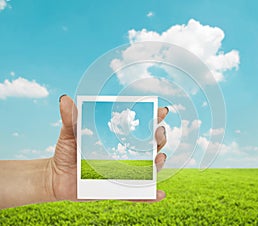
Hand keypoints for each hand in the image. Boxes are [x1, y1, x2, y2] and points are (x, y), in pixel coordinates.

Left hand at [50, 95, 168, 201]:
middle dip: (160, 137)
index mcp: (119, 138)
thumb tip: (65, 99)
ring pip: (149, 168)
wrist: (56, 177)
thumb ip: (70, 118)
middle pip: (151, 145)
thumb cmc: (67, 152)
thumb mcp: (70, 134)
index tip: (162, 111)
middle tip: (158, 133)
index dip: (155, 118)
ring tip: (159, 158)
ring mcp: (125, 172)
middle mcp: (127, 155)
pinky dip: (150, 195)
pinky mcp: (118, 189)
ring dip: (159, 163)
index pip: (141, 127)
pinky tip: (159, 194)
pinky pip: (136, 194)